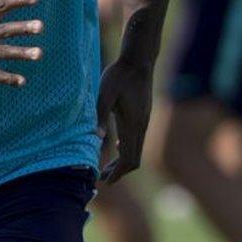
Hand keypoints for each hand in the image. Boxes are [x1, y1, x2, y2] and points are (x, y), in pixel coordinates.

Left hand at [96, 60, 153, 183]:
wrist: (139, 61)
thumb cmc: (119, 76)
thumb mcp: (105, 94)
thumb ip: (101, 115)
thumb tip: (97, 138)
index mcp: (132, 125)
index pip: (129, 159)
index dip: (117, 173)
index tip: (104, 181)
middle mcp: (141, 126)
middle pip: (134, 159)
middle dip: (119, 171)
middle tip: (102, 178)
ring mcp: (144, 121)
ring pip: (136, 149)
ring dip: (122, 160)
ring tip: (106, 166)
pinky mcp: (143, 115)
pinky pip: (137, 139)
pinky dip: (127, 148)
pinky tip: (117, 145)